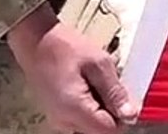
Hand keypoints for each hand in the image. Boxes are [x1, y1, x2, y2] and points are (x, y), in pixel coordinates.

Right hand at [6, 6, 135, 133]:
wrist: (37, 42)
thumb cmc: (64, 48)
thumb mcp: (99, 64)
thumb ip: (115, 92)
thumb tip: (130, 115)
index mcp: (74, 110)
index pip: (109, 131)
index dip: (123, 117)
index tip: (127, 99)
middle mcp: (63, 121)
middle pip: (100, 130)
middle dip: (112, 111)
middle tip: (109, 85)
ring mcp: (59, 120)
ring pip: (91, 125)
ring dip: (102, 108)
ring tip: (96, 83)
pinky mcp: (58, 114)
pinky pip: (81, 119)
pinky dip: (90, 106)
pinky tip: (88, 86)